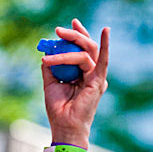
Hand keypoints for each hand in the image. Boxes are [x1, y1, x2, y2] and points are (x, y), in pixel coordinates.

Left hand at [40, 19, 109, 145]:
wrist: (63, 126)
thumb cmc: (58, 109)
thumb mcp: (50, 84)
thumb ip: (50, 68)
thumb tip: (46, 52)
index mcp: (82, 74)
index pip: (81, 50)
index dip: (76, 35)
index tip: (67, 25)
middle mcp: (92, 74)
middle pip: (85, 47)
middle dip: (73, 35)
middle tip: (58, 29)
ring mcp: (96, 77)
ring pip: (85, 53)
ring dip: (67, 50)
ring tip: (49, 55)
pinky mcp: (98, 81)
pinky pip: (102, 61)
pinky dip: (105, 45)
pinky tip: (105, 31)